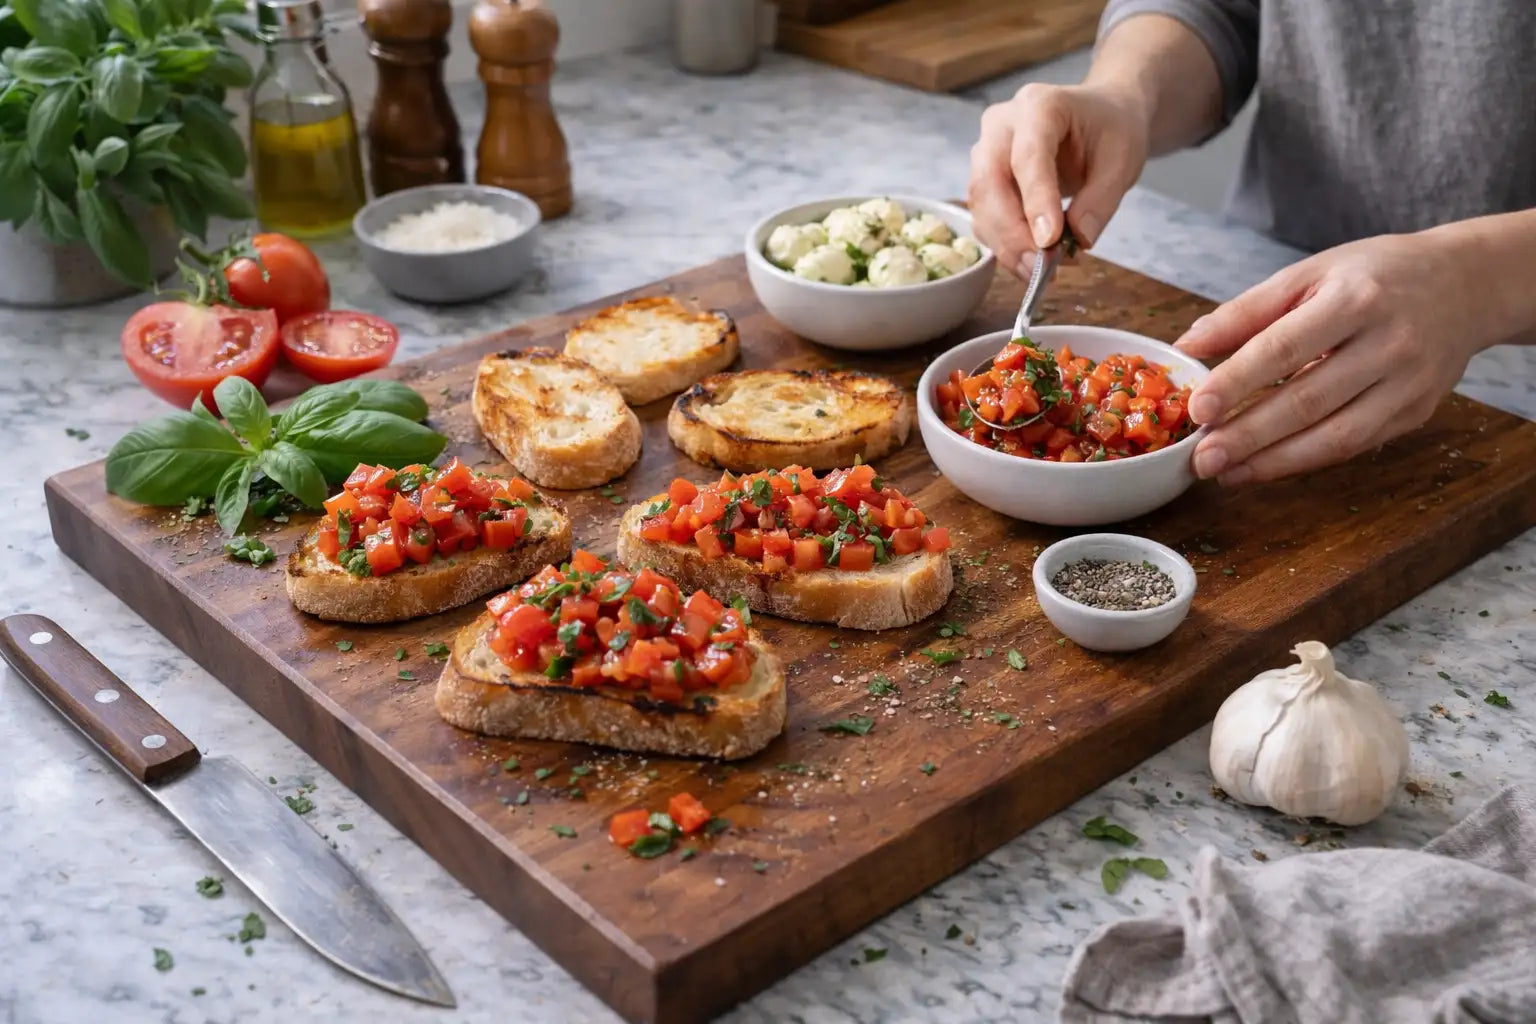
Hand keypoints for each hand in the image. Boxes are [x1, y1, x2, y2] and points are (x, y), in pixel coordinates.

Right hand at [967, 82, 1150, 277]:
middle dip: (1011, 233)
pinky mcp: (985, 180)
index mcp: (1040, 106)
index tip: (1049, 241)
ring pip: (981, 205)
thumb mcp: (1123, 159)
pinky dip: (1005, 245)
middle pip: (990, 182)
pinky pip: (985, 217)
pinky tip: (1031, 262)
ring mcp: (986, 152)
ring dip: (1006, 245)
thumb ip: (1102, 198)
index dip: (1036, 200)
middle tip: (1039, 269)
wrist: (1099, 117)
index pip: (1028, 156)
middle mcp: (1002, 125)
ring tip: (1041, 272)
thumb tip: (1079, 239)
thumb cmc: (1111, 129)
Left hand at [1175, 232, 1485, 485]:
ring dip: (1273, 461)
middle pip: (1309, 400)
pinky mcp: (1416, 412)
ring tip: (1225, 473)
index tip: (1197, 410)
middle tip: (1201, 458)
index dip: (1239, 381)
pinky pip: (1354, 445)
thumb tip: (1187, 346)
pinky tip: (1264, 467)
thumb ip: (1247, 312)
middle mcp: (1389, 343)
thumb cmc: (1374, 276)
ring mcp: (1408, 384)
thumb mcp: (1309, 274)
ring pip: (1334, 435)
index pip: (1285, 346)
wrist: (1467, 285)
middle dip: (1249, 435)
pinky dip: (1305, 461)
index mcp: (1355, 299)